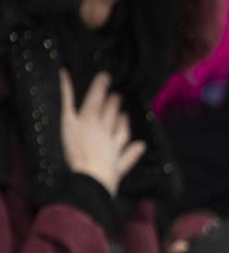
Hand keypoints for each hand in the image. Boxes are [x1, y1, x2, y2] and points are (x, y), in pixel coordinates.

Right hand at [59, 70, 144, 194]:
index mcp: (90, 119)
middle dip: (113, 102)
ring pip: (121, 131)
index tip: (107, 76)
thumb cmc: (74, 150)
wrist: (90, 178)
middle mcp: (104, 131)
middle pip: (110, 113)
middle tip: (116, 95)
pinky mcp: (116, 165)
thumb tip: (64, 73)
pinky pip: (128, 156)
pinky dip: (134, 151)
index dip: (101, 86)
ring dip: (123, 121)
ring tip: (125, 114)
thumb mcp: (65, 121)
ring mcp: (113, 148)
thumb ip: (65, 98)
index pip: (97, 98)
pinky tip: (140, 146)